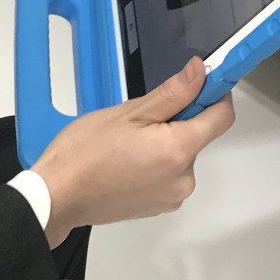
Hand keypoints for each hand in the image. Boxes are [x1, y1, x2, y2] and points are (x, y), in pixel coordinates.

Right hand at [34, 56, 234, 247]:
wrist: (58, 197)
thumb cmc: (84, 154)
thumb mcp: (128, 113)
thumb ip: (172, 94)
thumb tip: (199, 72)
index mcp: (177, 150)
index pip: (222, 117)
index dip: (215, 94)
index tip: (200, 83)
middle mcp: (183, 178)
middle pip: (198, 136)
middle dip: (177, 121)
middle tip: (139, 118)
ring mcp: (172, 196)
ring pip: (180, 156)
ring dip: (164, 143)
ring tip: (126, 144)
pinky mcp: (159, 206)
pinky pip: (168, 175)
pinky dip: (155, 163)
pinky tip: (126, 162)